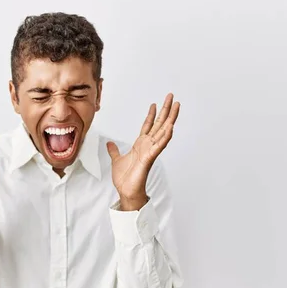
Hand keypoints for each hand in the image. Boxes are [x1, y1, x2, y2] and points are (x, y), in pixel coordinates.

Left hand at [107, 93, 179, 210]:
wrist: (126, 191)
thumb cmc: (125, 178)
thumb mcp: (116, 160)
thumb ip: (114, 150)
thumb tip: (110, 143)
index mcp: (140, 145)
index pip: (147, 126)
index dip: (151, 115)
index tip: (154, 104)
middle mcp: (147, 146)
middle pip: (159, 124)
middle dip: (165, 110)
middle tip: (171, 96)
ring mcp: (150, 151)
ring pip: (163, 131)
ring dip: (170, 118)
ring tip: (176, 106)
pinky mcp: (150, 158)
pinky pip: (159, 145)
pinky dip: (165, 136)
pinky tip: (171, 127)